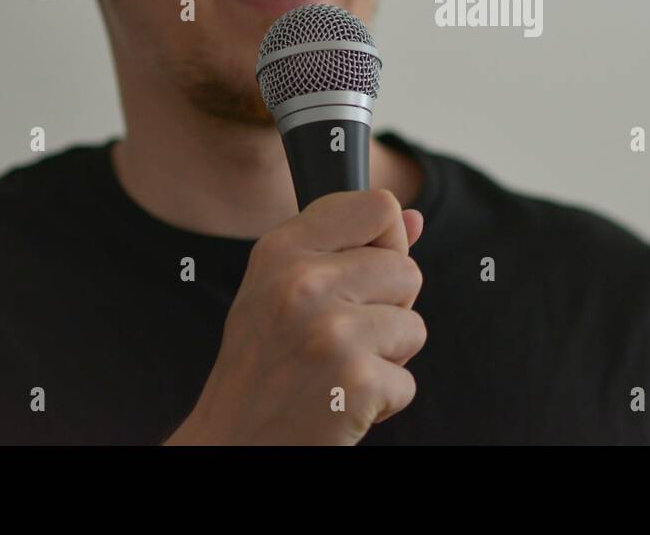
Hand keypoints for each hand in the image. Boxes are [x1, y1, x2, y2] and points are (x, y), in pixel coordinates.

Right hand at [163, 189, 425, 444]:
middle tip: (337, 338)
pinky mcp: (356, 382)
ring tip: (336, 369)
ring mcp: (331, 333)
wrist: (233, 443)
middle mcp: (303, 283)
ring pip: (414, 326)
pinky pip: (407, 381)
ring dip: (386, 358)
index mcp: (281, 249)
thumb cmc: (262, 365)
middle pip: (407, 270)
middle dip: (388, 309)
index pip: (378, 206)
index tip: (362, 273)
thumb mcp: (280, 289)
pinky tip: (339, 402)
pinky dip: (381, 400)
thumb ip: (347, 247)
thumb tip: (417, 218)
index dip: (386, 241)